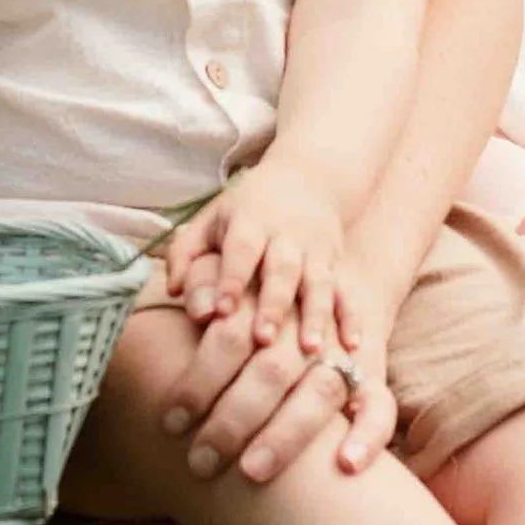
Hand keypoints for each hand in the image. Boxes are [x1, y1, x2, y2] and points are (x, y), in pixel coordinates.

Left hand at [155, 266, 397, 486]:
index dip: (201, 376)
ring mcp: (340, 334)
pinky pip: (379, 402)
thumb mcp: (217, 242)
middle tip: (200, 462)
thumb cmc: (249, 255)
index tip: (171, 418)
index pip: (230, 333)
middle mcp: (305, 308)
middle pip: (272, 368)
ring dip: (287, 432)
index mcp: (263, 267)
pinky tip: (344, 465)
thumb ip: (198, 269)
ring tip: (252, 472)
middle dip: (234, 419)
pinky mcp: (367, 357)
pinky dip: (367, 432)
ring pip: (320, 387)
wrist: (319, 238)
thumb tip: (196, 307)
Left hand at [164, 154, 356, 360]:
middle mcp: (287, 234)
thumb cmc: (247, 208)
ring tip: (308, 349)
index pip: (241, 249)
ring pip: (318, 283)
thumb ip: (185, 253)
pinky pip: (347, 291)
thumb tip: (171, 291)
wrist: (309, 176)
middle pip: (282, 269)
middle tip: (263, 340)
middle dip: (274, 304)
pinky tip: (353, 344)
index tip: (221, 311)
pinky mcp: (338, 263)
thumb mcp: (212, 218)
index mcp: (250, 221)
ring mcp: (317, 249)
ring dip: (314, 316)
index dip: (232, 279)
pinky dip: (351, 317)